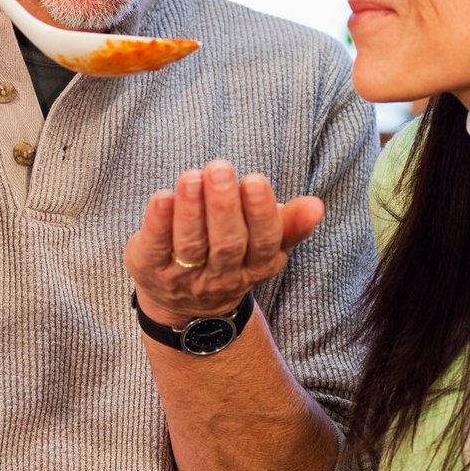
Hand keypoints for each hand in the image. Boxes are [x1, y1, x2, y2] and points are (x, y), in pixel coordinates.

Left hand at [125, 159, 323, 327]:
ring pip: (191, 244)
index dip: (259, 213)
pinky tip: (162, 197)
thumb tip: (318, 205)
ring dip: (191, 209)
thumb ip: (291, 223)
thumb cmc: (233, 254)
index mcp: (257, 266)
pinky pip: (155, 247)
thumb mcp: (266, 244)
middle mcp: (222, 277)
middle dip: (223, 205)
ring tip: (192, 176)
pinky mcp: (151, 270)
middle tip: (220, 168)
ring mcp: (185, 277)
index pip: (263, 242)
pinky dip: (158, 223)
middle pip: (226, 243)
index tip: (255, 179)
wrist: (184, 303)